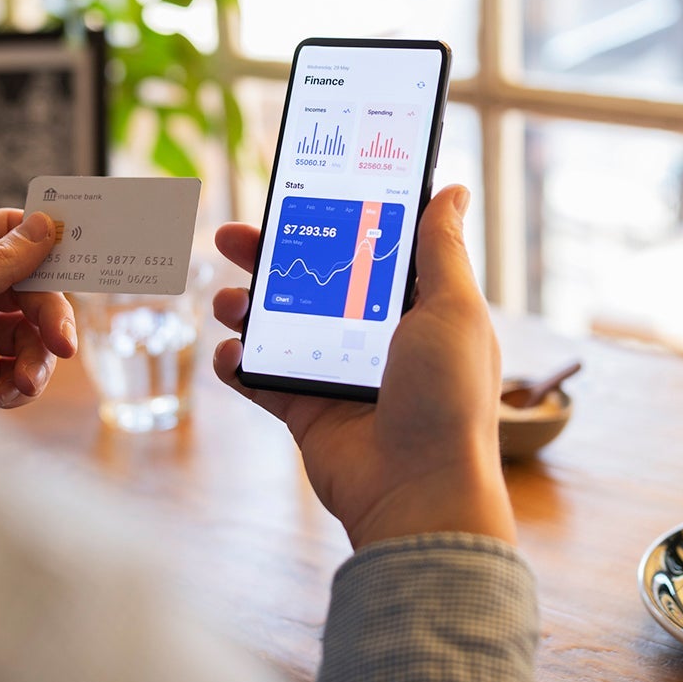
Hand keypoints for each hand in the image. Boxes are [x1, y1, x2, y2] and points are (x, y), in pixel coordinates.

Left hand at [0, 209, 77, 416]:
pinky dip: (22, 383)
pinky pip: (25, 368)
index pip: (4, 231)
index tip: (79, 252)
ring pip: (33, 331)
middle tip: (62, 342)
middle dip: (48, 315)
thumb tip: (45, 223)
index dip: (41, 239)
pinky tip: (4, 397)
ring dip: (37, 357)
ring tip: (23, 383)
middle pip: (30, 284)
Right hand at [210, 186, 515, 547]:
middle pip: (310, 280)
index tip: (301, 190)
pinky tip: (228, 351)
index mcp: (418, 309)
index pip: (369, 250)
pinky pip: (258, 378)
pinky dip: (235, 363)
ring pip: (277, 325)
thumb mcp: (455, 309)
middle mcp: (375, 337)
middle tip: (231, 235)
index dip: (335, 220)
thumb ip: (442, 249)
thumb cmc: (449, 399)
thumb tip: (452, 190)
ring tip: (227, 300)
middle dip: (268, 255)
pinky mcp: (306, 411)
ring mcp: (336, 374)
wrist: (418, 491)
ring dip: (244, 306)